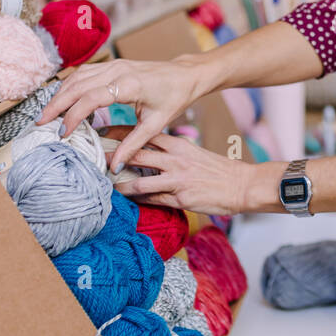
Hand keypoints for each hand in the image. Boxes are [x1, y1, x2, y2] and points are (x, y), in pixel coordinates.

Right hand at [39, 56, 200, 173]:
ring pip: (77, 76)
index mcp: (129, 84)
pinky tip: (63, 100)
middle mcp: (118, 70)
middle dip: (56, 104)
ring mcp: (114, 64)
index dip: (73, 116)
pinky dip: (70, 85)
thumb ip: (133, 144)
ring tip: (48, 114)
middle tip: (41, 123)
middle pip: (77, 85)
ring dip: (60, 94)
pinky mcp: (113, 64)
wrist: (185, 75)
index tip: (63, 133)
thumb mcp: (156, 124)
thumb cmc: (174, 98)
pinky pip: (84, 72)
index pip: (91, 98)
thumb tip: (114, 166)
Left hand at [112, 132, 246, 214]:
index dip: (118, 134)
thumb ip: (170, 151)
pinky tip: (128, 201)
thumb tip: (146, 153)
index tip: (100, 134)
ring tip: (106, 186)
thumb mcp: (192, 152)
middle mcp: (174, 159)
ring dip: (119, 185)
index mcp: (177, 144)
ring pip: (138, 182)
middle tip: (93, 160)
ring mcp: (177, 179)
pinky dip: (138, 201)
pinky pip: (152, 200)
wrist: (241, 185)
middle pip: (135, 154)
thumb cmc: (217, 170)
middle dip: (111, 157)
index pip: (141, 134)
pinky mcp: (180, 199)